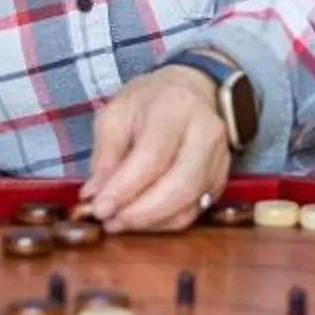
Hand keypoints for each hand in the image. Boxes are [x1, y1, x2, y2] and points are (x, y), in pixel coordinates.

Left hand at [82, 66, 232, 232]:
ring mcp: (219, 158)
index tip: (100, 208)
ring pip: (189, 203)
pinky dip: (165, 222)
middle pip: (180, 185)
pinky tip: (141, 219)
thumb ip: (104, 154)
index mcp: (176, 106)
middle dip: (141, 212)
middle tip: (110, 221)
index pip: (153, 155)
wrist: (189, 91)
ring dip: (151, 221)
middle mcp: (206, 131)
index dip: (125, 187)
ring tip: (119, 222)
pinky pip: (194, 211)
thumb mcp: (115, 114)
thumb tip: (95, 195)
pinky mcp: (220, 179)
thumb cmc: (149, 102)